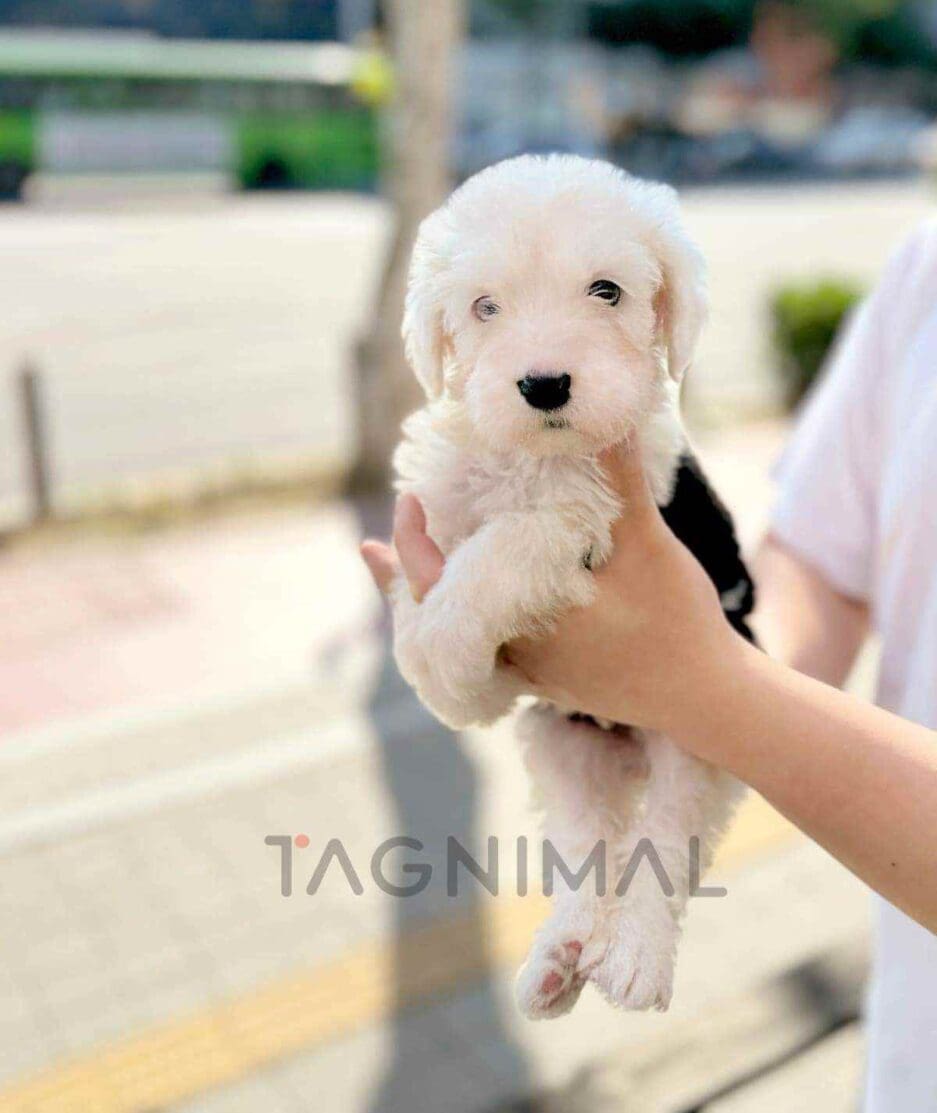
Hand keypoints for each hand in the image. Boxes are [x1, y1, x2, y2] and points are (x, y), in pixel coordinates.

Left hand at [360, 444, 747, 732]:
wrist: (705, 697)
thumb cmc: (676, 620)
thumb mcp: (649, 545)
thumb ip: (623, 483)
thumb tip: (609, 420)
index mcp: (524, 616)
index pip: (439, 583)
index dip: (412, 543)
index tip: (405, 500)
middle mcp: (516, 651)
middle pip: (437, 612)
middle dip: (409, 569)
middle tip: (393, 529)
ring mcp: (530, 672)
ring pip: (461, 633)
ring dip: (436, 597)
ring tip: (405, 564)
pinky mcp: (548, 682)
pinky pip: (490, 649)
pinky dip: (469, 620)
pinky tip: (473, 601)